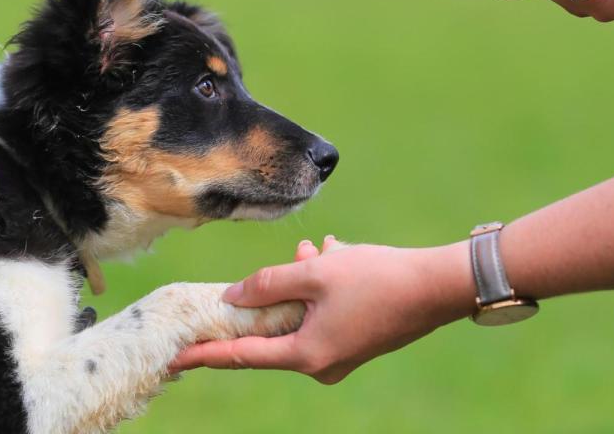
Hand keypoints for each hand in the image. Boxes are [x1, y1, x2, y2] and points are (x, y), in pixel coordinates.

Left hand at [169, 236, 472, 383]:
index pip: (241, 356)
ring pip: (301, 314)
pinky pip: (323, 313)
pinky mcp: (356, 341)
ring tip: (316, 250)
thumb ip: (267, 283)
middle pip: (273, 331)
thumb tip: (232, 296)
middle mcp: (322, 363)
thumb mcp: (315, 273)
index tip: (174, 358)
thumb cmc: (377, 278)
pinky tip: (334, 255)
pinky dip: (322, 287)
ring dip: (301, 282)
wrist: (439, 286)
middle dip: (269, 295)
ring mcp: (341, 355)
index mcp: (306, 354)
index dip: (205, 354)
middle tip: (274, 268)